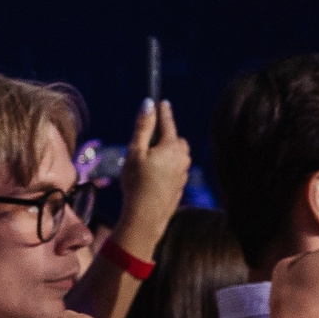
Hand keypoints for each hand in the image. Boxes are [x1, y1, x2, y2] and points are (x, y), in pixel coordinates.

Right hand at [115, 98, 191, 246]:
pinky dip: (166, 168)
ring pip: (176, 155)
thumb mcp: (135, 151)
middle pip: (175, 138)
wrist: (146, 216)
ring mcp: (183, 172)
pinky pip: (175, 170)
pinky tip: (152, 178)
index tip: (161, 101)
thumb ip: (143, 127)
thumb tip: (148, 104)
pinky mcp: (180, 185)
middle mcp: (182, 157)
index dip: (163, 111)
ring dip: (165, 153)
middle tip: (146, 142)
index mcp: (171, 146)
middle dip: (164, 136)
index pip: (168, 122)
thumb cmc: (137, 183)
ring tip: (146, 164)